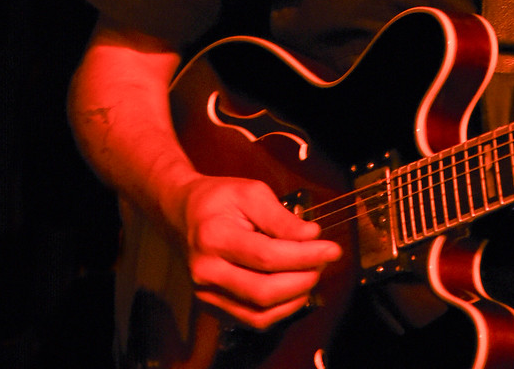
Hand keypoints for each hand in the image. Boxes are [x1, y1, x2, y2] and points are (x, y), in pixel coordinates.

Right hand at [173, 174, 342, 327]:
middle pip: (264, 291)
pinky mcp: (212, 306)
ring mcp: (207, 294)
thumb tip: (312, 236)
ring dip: (294, 299)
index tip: (332, 249)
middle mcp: (207, 272)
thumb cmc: (219, 199)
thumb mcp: (251, 193)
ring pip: (259, 314)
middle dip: (303, 279)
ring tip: (312, 274)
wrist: (182, 213)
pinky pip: (251, 320)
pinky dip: (279, 311)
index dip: (304, 256)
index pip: (267, 256)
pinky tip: (294, 291)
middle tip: (324, 261)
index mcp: (214, 238)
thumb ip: (281, 217)